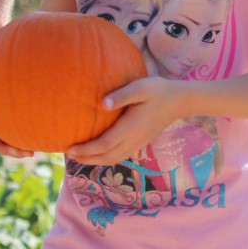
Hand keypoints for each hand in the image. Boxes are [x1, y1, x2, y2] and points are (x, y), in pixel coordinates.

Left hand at [63, 75, 180, 164]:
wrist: (179, 101)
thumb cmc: (158, 90)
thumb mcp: (140, 87)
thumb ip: (121, 95)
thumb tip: (102, 104)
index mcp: (131, 128)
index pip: (104, 145)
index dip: (85, 150)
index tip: (69, 148)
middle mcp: (133, 140)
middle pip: (106, 157)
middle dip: (86, 158)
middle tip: (67, 154)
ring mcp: (138, 143)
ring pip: (113, 159)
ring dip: (94, 161)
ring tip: (79, 157)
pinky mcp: (141, 143)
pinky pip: (120, 156)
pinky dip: (106, 158)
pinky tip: (98, 153)